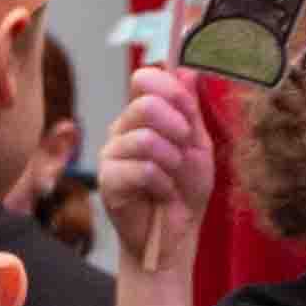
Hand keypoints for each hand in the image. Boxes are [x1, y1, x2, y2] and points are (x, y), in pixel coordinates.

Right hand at [95, 58, 216, 283]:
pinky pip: (142, 169)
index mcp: (142, 117)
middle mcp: (122, 130)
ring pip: (145, 138)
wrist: (175, 235)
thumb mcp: (197, 146)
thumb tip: (188, 70)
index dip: (169, 89)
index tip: (187, 112)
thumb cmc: (185, 191)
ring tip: (173, 179)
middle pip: (145, 104)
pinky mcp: (108, 180)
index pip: (144, 79)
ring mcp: (111, 154)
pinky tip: (162, 194)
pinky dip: (163, 184)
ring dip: (172, 161)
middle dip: (176, 128)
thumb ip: (190, 111)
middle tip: (184, 150)